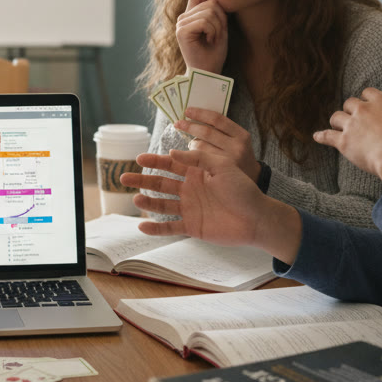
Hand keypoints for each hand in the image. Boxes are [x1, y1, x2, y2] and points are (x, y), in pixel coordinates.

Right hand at [121, 150, 263, 246]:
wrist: (257, 218)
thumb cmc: (244, 190)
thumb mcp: (223, 166)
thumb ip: (198, 159)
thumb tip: (172, 153)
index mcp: (197, 173)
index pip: (171, 164)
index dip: (155, 161)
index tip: (139, 158)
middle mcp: (190, 189)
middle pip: (161, 184)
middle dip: (143, 180)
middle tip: (124, 177)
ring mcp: (190, 208)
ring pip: (162, 204)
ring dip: (148, 201)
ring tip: (135, 199)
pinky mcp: (192, 226)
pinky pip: (170, 227)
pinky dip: (156, 228)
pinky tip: (142, 225)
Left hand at [174, 106, 259, 182]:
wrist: (251, 179)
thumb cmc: (237, 154)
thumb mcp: (236, 140)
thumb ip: (221, 130)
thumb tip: (195, 116)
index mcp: (241, 134)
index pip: (218, 120)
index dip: (201, 113)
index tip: (187, 110)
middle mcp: (237, 147)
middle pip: (207, 132)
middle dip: (190, 126)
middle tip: (178, 123)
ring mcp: (229, 161)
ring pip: (201, 147)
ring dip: (192, 144)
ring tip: (192, 145)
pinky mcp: (220, 172)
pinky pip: (199, 160)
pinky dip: (193, 155)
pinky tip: (192, 156)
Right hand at [175, 0, 228, 73]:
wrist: (208, 72)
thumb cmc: (214, 52)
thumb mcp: (219, 26)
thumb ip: (214, 9)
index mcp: (190, 14)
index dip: (213, 1)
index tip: (219, 20)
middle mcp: (183, 17)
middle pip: (210, 2)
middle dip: (220, 20)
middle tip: (216, 36)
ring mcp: (181, 23)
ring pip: (209, 12)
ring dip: (217, 28)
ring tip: (213, 39)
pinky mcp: (181, 31)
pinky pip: (205, 21)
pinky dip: (213, 31)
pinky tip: (209, 41)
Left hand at [314, 73, 381, 185]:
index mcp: (381, 101)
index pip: (368, 93)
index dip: (367, 99)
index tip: (369, 104)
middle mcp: (363, 110)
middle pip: (350, 103)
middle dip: (351, 109)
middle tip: (355, 117)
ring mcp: (351, 126)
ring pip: (337, 117)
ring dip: (337, 121)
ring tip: (339, 126)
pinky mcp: (343, 142)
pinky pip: (327, 136)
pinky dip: (321, 136)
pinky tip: (317, 136)